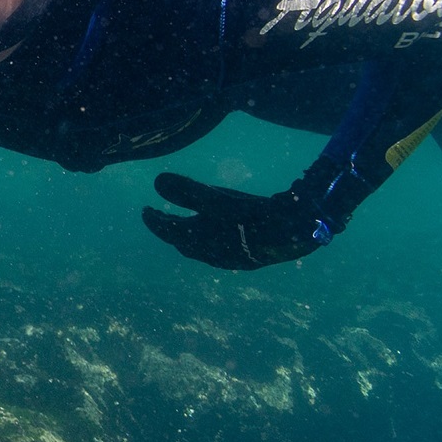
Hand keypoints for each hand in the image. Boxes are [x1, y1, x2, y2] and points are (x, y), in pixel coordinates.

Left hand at [141, 173, 335, 269]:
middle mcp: (211, 254)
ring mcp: (230, 260)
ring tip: (183, 224)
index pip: (167, 231)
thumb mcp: (218, 199)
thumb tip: (157, 181)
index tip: (145, 209)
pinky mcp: (248, 260)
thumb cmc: (252, 215)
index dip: (153, 220)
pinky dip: (209, 242)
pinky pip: (219, 252)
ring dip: (187, 238)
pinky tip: (218, 234)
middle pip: (181, 243)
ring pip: (200, 250)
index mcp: (199, 240)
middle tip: (157, 215)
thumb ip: (187, 191)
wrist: (297, 232)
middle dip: (168, 229)